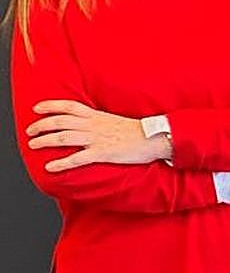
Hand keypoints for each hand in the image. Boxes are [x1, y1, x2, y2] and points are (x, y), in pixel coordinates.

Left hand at [28, 102, 166, 171]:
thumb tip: (87, 124)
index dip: (51, 106)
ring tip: (33, 145)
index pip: (69, 106)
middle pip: (61, 122)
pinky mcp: (102, 154)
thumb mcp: (115, 121)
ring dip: (45, 141)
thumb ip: (99, 121)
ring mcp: (97, 139)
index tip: (37, 108)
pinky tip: (50, 167)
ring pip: (64, 138)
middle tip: (30, 131)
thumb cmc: (138, 132)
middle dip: (42, 125)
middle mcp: (94, 126)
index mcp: (97, 116)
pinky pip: (77, 158)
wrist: (155, 138)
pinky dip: (61, 163)